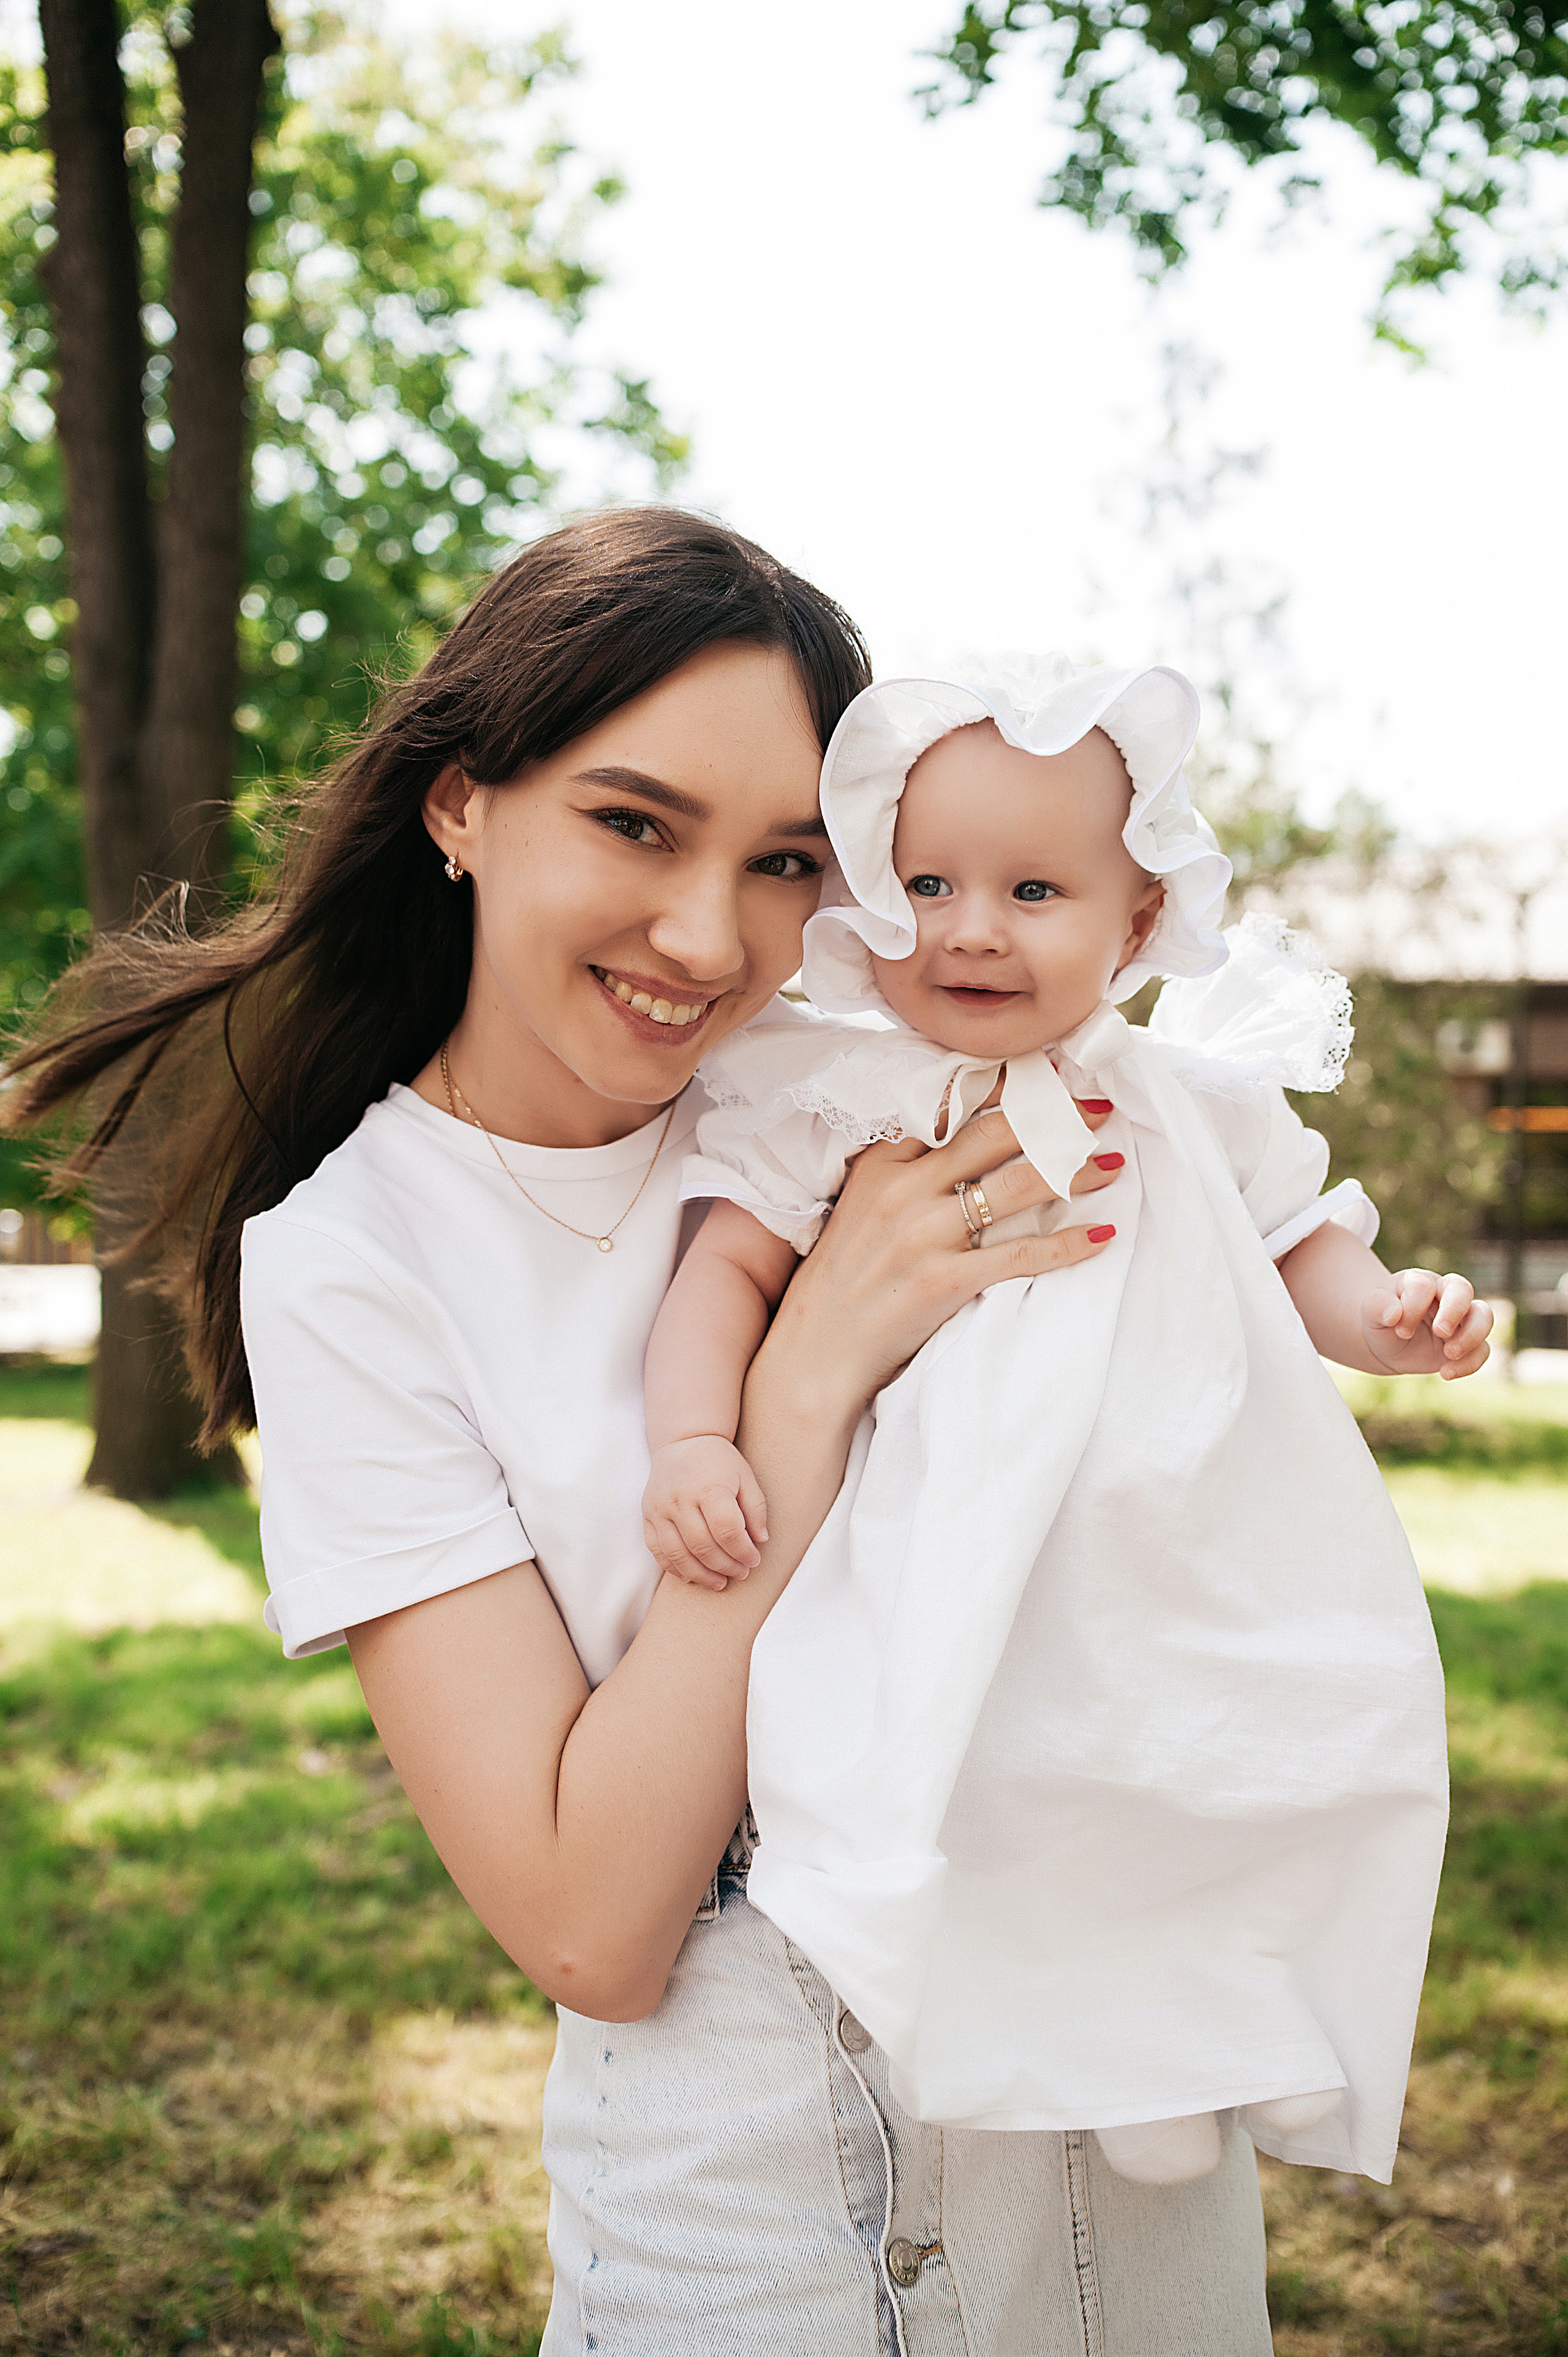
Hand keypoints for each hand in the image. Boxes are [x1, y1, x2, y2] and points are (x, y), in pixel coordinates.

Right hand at [642, 1436, 769, 1591]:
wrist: (683, 1442)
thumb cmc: (720, 1462)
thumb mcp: (746, 1477)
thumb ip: (756, 1509)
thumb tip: (760, 1541)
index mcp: (709, 1487)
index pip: (727, 1530)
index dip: (743, 1551)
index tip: (754, 1560)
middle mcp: (680, 1498)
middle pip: (703, 1546)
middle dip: (726, 1566)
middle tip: (741, 1574)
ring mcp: (659, 1508)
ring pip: (678, 1554)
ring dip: (701, 1575)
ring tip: (719, 1583)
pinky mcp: (647, 1515)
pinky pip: (657, 1551)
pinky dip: (675, 1568)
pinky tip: (693, 1576)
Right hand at [761, 1098, 1121, 1428]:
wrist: (815, 1351)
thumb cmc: (843, 1279)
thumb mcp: (860, 1204)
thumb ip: (904, 1167)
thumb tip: (966, 1134)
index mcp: (881, 1164)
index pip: (952, 1107)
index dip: (1008, 1087)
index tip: (1051, 1076)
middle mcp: (903, 1190)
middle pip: (995, 1136)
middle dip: (1055, 1118)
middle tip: (1098, 1110)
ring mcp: (924, 1235)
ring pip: (1017, 1187)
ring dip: (1075, 1172)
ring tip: (1112, 1163)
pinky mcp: (944, 1281)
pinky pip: (1021, 1254)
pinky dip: (1067, 1244)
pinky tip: (1101, 1235)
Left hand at [1362, 1269, 1493, 1379]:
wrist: (1387, 1343)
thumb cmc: (1382, 1320)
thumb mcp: (1371, 1312)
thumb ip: (1377, 1306)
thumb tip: (1393, 1313)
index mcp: (1420, 1282)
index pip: (1424, 1286)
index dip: (1413, 1307)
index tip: (1398, 1329)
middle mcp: (1445, 1295)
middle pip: (1463, 1289)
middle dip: (1454, 1311)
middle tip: (1439, 1332)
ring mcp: (1460, 1319)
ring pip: (1484, 1316)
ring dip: (1471, 1336)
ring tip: (1449, 1354)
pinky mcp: (1467, 1343)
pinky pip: (1482, 1350)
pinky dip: (1470, 1363)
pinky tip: (1445, 1373)